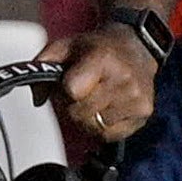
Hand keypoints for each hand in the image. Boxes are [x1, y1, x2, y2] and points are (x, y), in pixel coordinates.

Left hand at [39, 22, 156, 140]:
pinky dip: (100, 126)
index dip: (62, 91)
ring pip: (94, 126)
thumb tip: (37, 98)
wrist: (137, 47)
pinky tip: (103, 108)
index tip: (65, 83)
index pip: (72, 91)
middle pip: (80, 112)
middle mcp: (123, 80)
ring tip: (91, 99)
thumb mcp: (65, 46)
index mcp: (102, 59)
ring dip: (86, 117)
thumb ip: (43, 66)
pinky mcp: (143, 114)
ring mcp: (136, 99)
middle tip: (76, 93)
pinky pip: (109, 134)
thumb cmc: (98, 48)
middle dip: (71, 106)